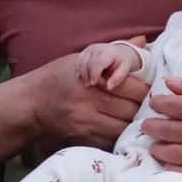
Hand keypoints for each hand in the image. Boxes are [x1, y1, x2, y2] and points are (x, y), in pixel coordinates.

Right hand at [30, 51, 148, 150]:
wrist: (31, 104)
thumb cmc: (57, 77)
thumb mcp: (82, 58)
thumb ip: (114, 52)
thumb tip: (142, 40)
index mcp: (91, 81)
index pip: (130, 88)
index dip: (145, 90)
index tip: (150, 89)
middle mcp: (89, 104)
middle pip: (130, 111)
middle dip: (142, 108)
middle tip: (148, 105)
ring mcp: (85, 124)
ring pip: (123, 129)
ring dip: (132, 123)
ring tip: (137, 117)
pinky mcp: (83, 139)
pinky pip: (111, 140)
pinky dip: (119, 135)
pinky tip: (121, 128)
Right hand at [77, 41, 141, 90]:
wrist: (120, 51)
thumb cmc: (122, 63)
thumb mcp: (125, 70)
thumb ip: (117, 79)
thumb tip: (108, 87)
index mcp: (109, 52)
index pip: (98, 63)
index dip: (94, 74)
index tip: (93, 84)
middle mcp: (98, 48)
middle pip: (88, 63)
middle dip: (88, 75)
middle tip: (92, 85)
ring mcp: (91, 48)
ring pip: (82, 62)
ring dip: (82, 74)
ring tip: (86, 83)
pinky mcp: (86, 50)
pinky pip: (79, 61)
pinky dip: (79, 70)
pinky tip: (80, 78)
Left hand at [141, 74, 181, 179]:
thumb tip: (168, 83)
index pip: (167, 106)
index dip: (157, 105)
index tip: (155, 105)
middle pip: (164, 130)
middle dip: (151, 127)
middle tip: (146, 126)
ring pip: (171, 153)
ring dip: (158, 148)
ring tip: (153, 146)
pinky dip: (174, 168)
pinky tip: (167, 164)